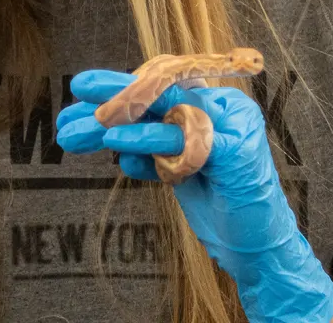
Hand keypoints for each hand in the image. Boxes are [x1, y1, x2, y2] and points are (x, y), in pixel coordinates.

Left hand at [58, 69, 332, 322]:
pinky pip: (183, 140)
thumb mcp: (170, 165)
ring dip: (121, 115)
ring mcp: (234, 125)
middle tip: (77, 85)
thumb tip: (96, 127)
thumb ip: (142, 142)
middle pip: (162, 91)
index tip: (78, 94)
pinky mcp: (236, 150)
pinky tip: (115, 139)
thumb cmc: (215, 203)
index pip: (160, 88)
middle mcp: (226, 106)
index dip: (118, 89)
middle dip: (115, 90)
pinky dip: (146, 138)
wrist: (255, 248)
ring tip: (84, 120)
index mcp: (214, 103)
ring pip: (168, 111)